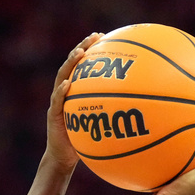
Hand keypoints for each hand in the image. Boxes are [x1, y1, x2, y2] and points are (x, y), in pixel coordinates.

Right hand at [46, 32, 103, 171]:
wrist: (65, 158)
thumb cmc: (85, 142)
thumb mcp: (101, 125)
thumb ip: (112, 114)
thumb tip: (140, 111)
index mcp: (76, 92)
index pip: (82, 66)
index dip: (90, 50)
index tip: (102, 36)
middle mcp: (65, 92)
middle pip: (72, 65)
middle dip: (82, 48)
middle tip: (94, 36)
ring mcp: (57, 102)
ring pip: (62, 77)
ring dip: (70, 64)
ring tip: (79, 53)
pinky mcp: (53, 115)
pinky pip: (57, 101)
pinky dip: (61, 92)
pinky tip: (68, 84)